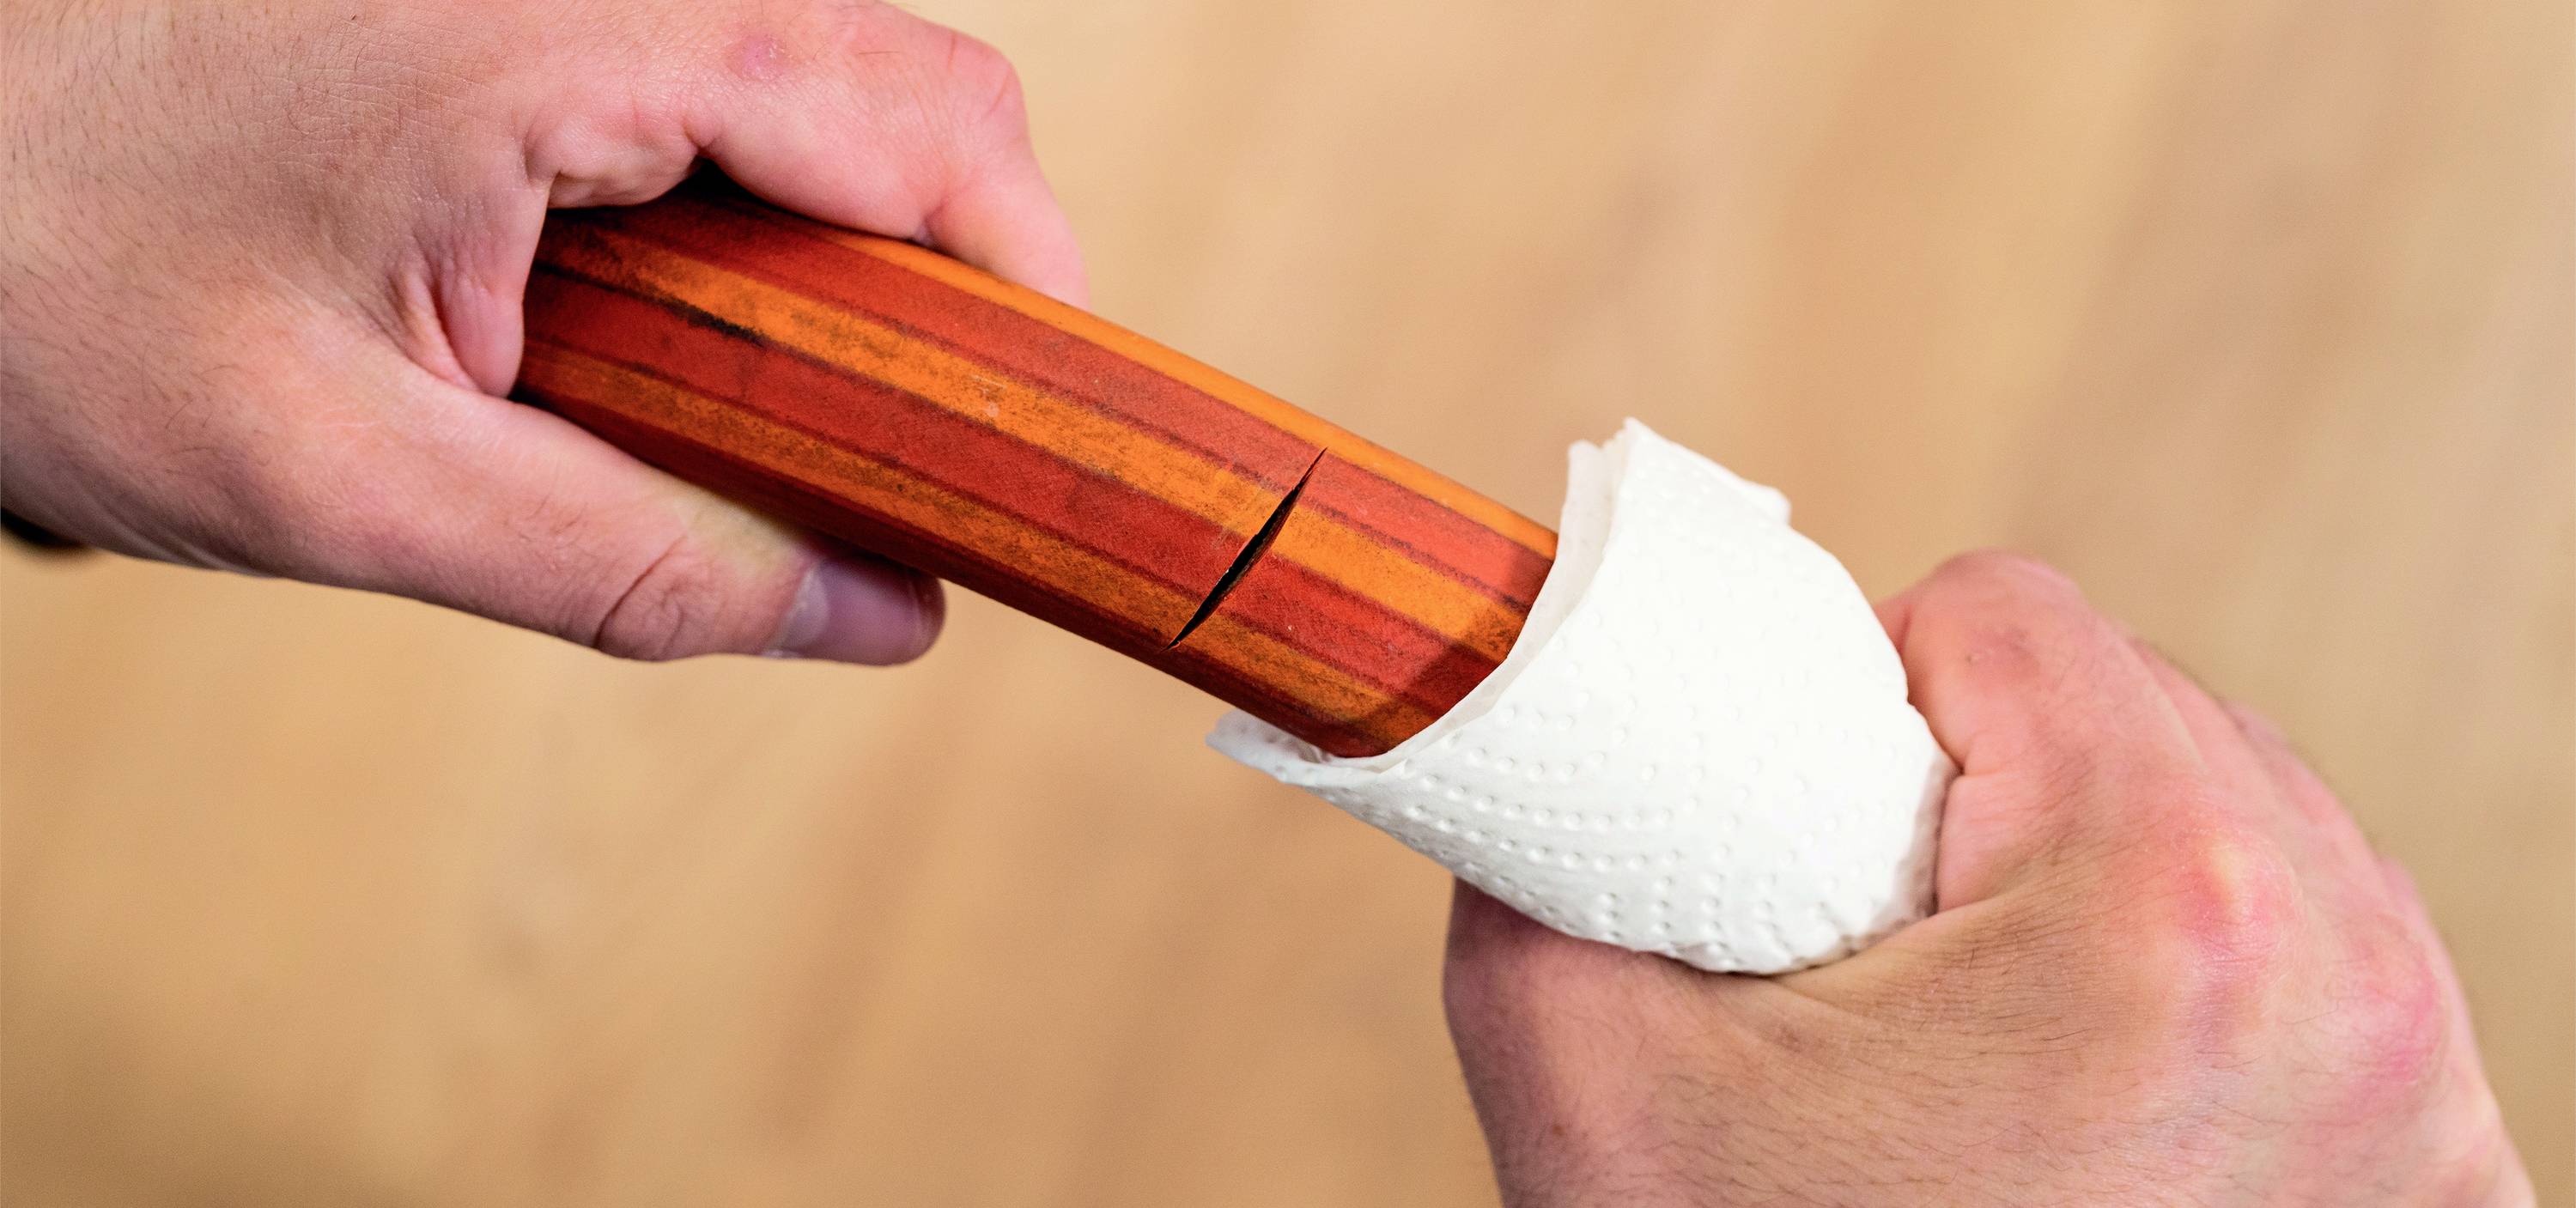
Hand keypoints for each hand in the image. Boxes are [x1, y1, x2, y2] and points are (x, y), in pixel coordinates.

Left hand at [3, 0, 1083, 661]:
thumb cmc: (47, 287)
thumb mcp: (344, 487)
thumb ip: (631, 563)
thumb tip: (878, 613)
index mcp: (556, 47)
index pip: (915, 112)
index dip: (1026, 269)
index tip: (1044, 424)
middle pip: (907, 77)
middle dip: (966, 260)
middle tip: (923, 439)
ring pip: (827, 74)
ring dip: (862, 239)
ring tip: (795, 398)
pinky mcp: (515, 18)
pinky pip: (725, 85)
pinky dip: (767, 209)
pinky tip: (690, 320)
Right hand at [1444, 552, 2529, 1205]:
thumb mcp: (1590, 1083)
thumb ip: (1547, 857)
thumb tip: (1530, 726)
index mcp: (2153, 905)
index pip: (2007, 618)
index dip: (1876, 687)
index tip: (1833, 812)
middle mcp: (2335, 965)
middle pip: (2133, 702)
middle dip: (1993, 783)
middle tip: (1893, 936)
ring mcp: (2418, 1069)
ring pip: (2237, 808)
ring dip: (2109, 860)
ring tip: (1994, 1011)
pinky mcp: (2452, 1154)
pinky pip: (2325, 940)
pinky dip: (2214, 962)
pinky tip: (2105, 1061)